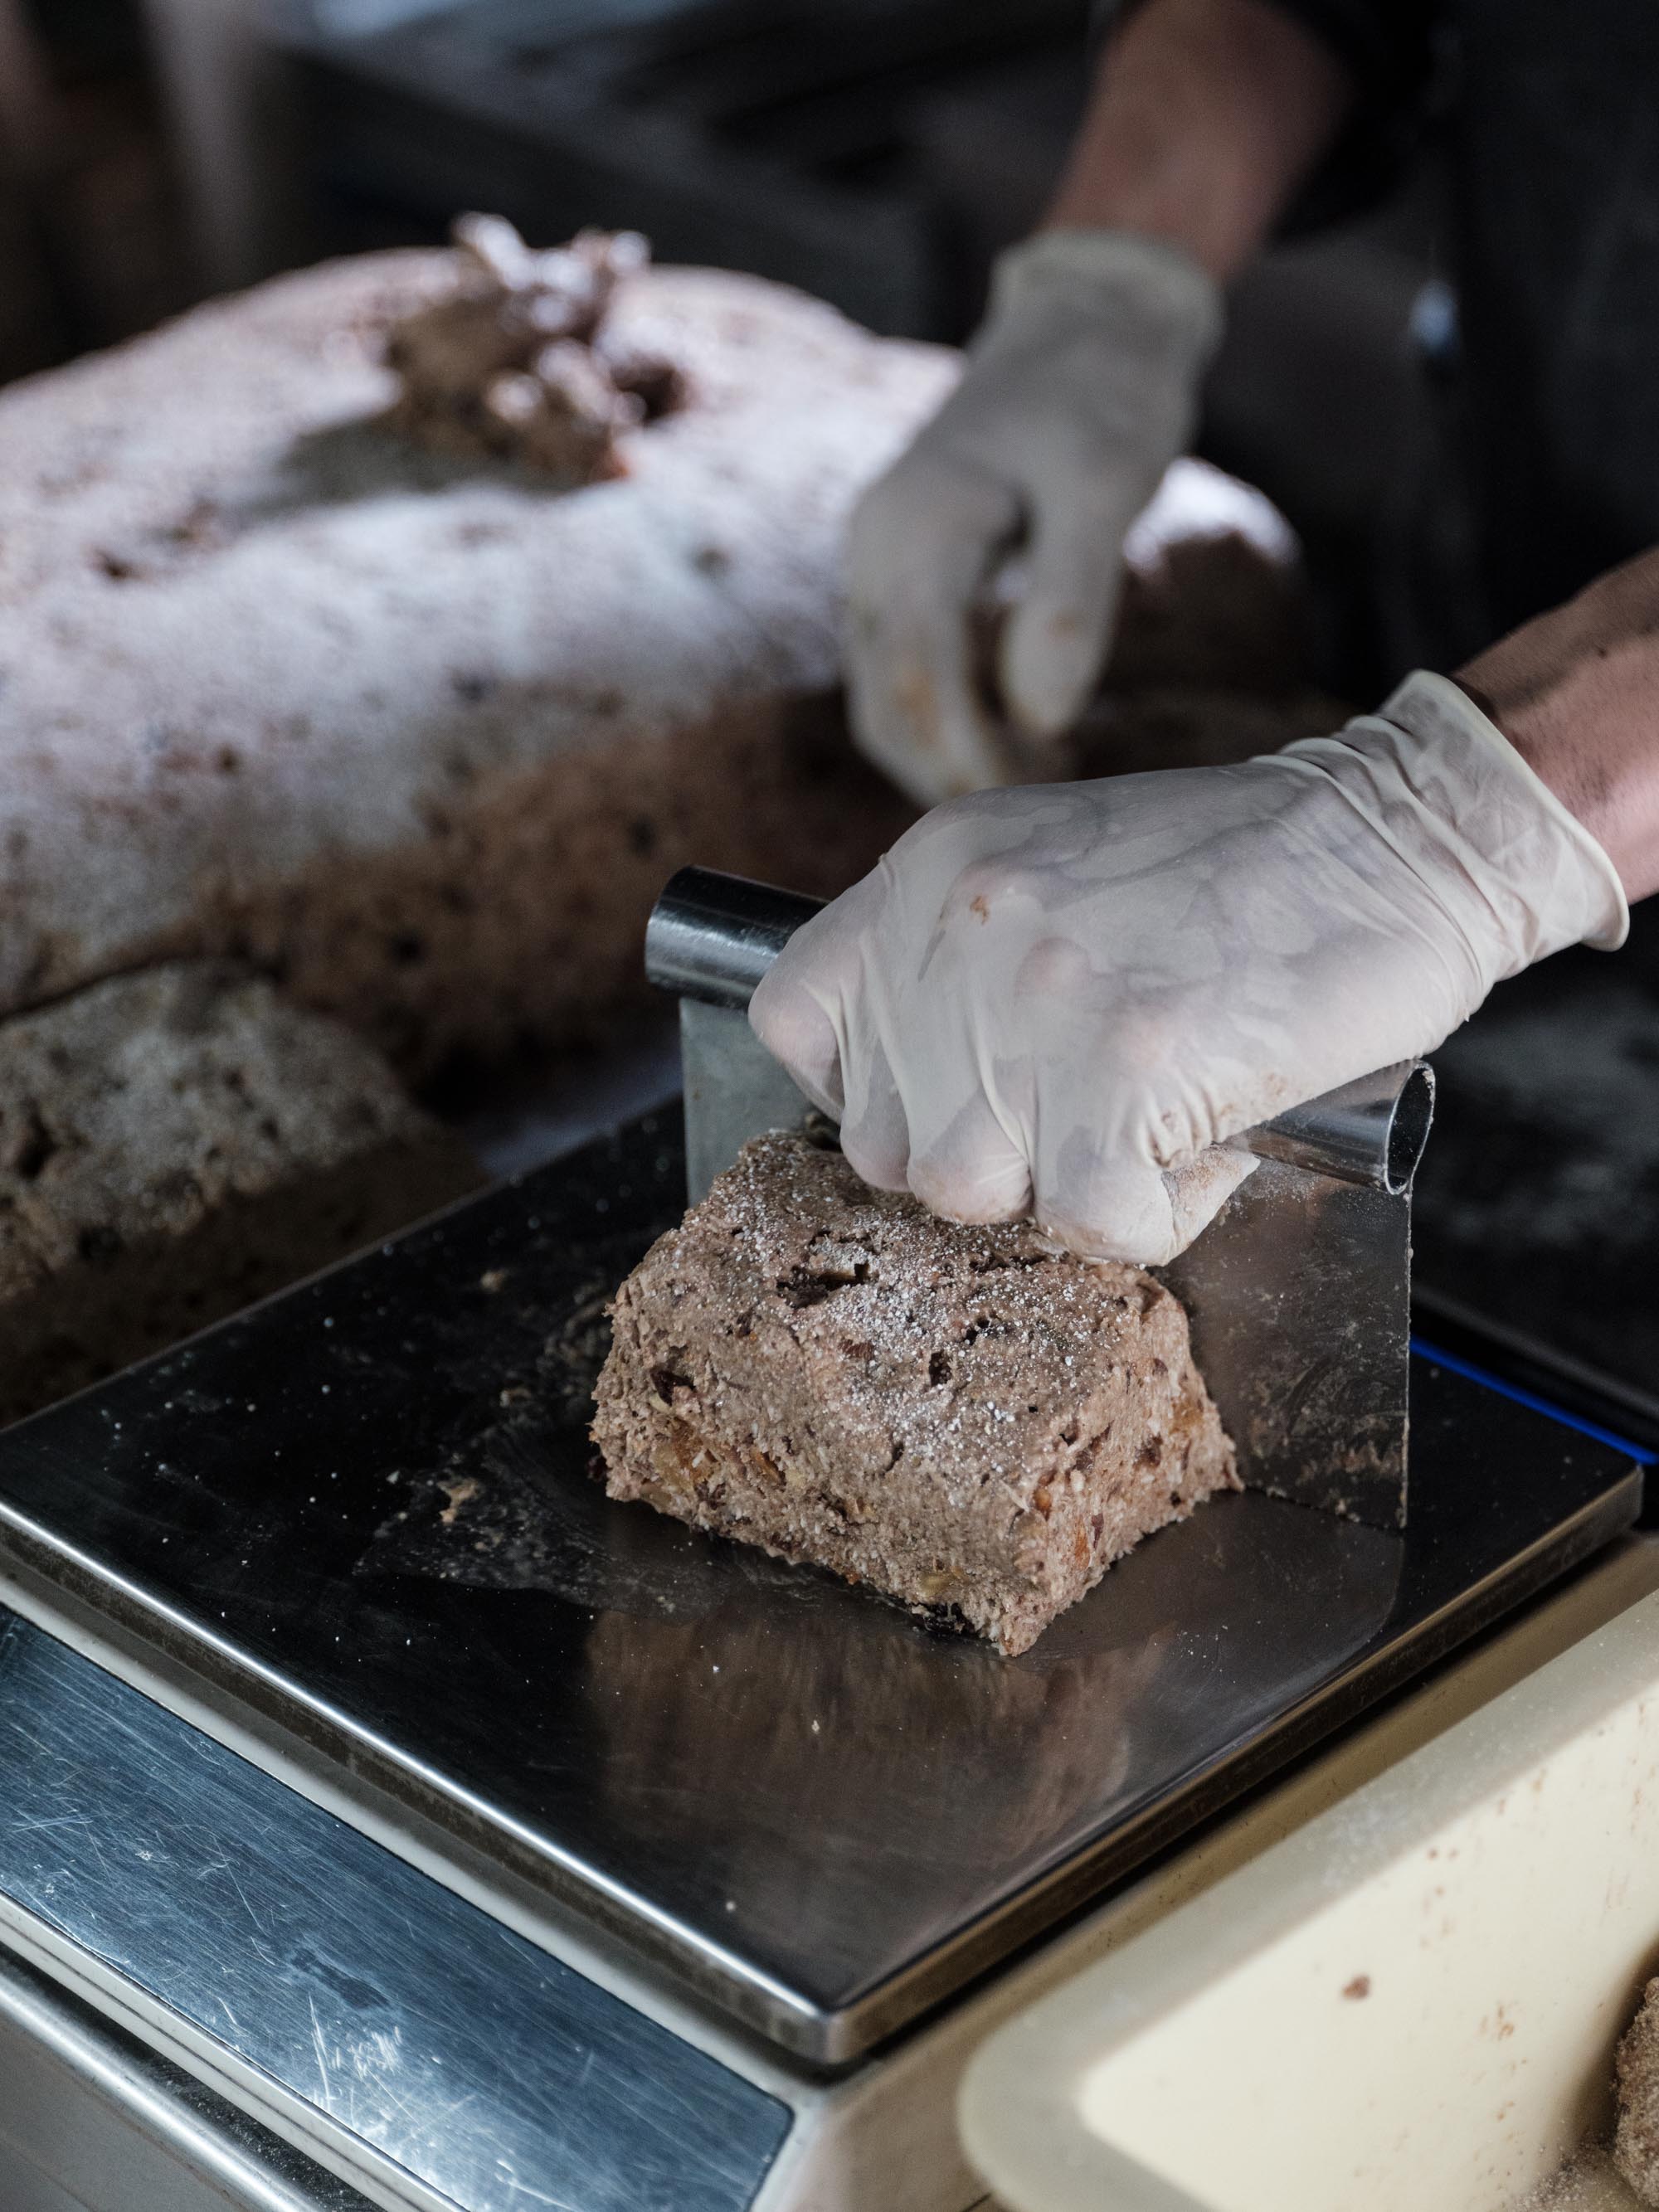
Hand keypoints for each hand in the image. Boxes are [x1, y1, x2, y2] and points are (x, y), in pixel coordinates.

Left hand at [752, 673, 1624, 1265]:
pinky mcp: (1122, 1068)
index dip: (867, 1092)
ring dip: (1058, 1194)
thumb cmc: (1245, 868)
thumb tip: (928, 1087)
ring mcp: (1035, 999)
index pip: (796, 1019)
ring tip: (1147, 1135)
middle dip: (986, 1160)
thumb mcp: (1056, 861)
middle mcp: (960, 930)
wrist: (1401, 834)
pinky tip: (1204, 1149)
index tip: (954, 1101)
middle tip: (1087, 1121)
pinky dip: (1152, 1218)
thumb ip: (969, 954)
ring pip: (964, 1193)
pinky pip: (1084, 1222)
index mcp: (931, 873)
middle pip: (885, 1142)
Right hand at [844, 230, 1222, 807]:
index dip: (969, 759)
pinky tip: (1019, 734)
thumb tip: (1044, 716)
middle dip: (952, 773)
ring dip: (945, 756)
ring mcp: (880, 562)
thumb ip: (1072, 598)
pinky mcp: (901, 573)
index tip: (1031, 810)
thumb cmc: (1105, 395)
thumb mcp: (1107, 488)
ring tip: (1036, 782)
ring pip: (884, 700)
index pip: (920, 680)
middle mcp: (876, 549)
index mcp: (916, 527)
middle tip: (1040, 813)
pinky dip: (947, 721)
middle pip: (885, 706)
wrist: (1082, 321)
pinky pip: (902, 673)